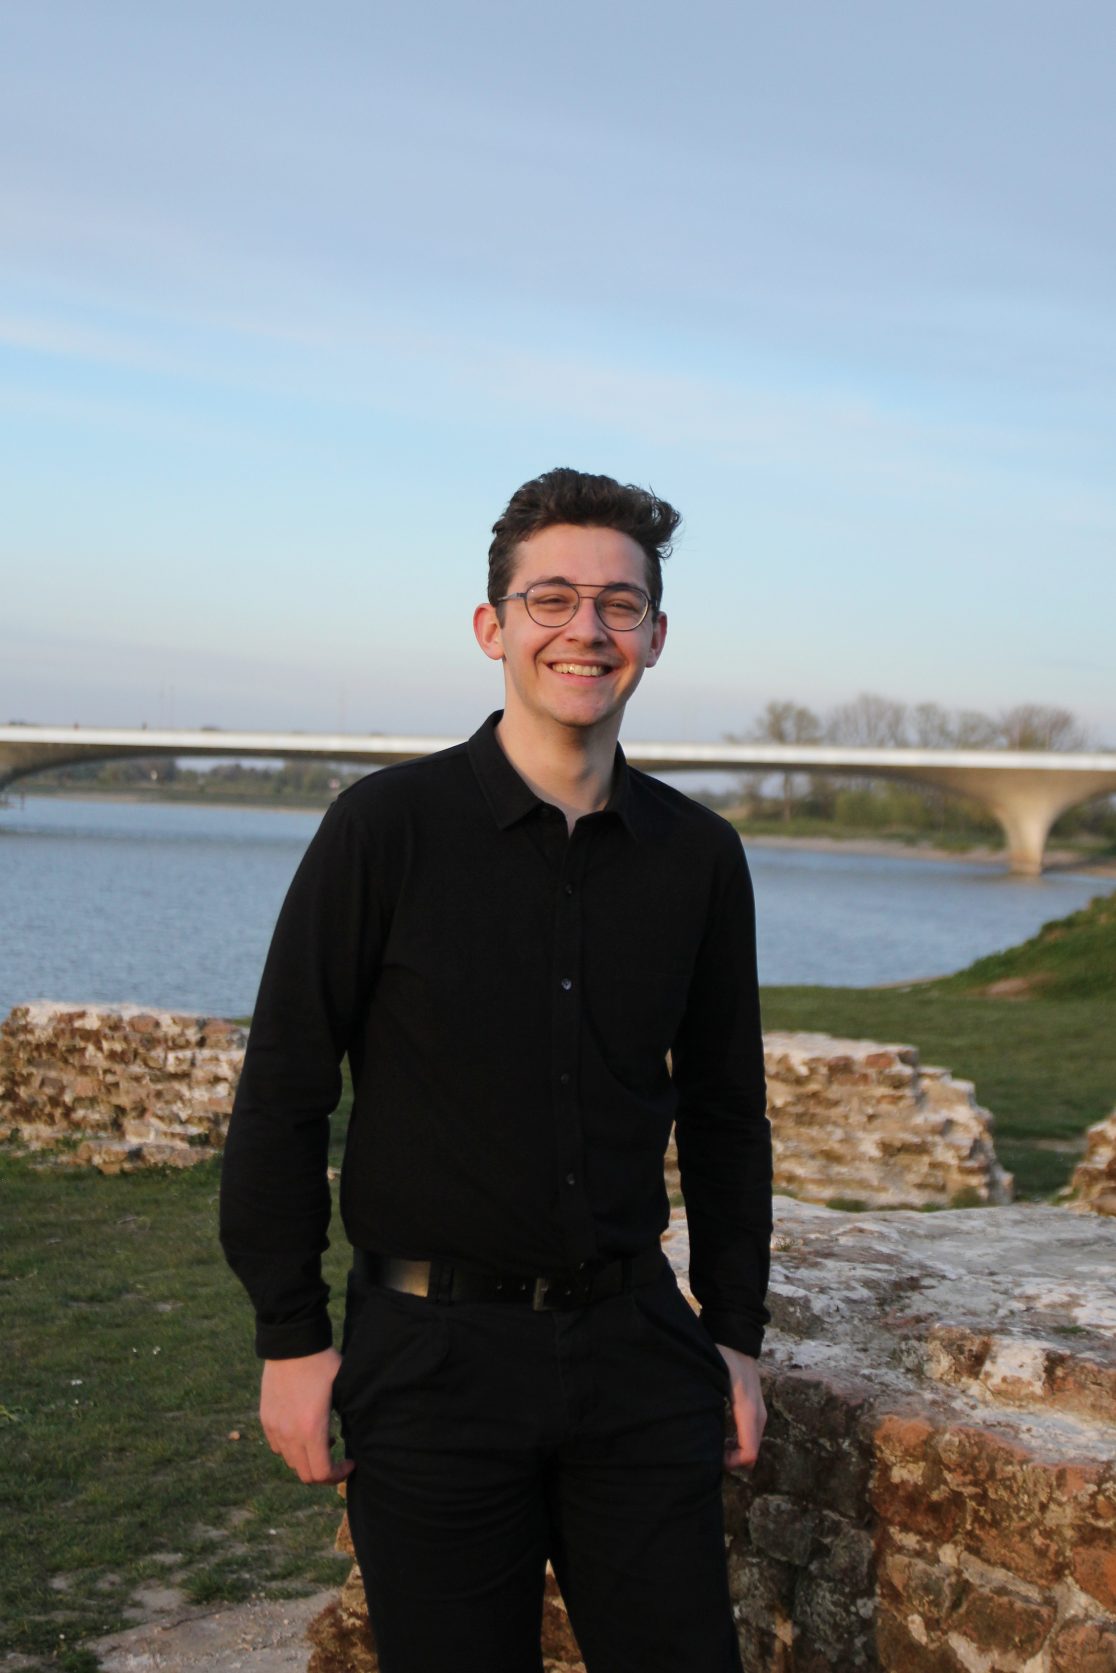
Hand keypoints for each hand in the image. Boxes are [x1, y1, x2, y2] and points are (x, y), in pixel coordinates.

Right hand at [260, 1348, 354, 1484]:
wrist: (292, 1344)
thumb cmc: (323, 1364)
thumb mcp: (343, 1391)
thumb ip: (348, 1418)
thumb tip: (358, 1435)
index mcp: (312, 1430)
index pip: (321, 1474)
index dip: (338, 1475)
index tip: (351, 1461)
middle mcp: (290, 1434)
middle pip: (305, 1474)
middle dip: (324, 1472)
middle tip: (337, 1458)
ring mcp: (275, 1428)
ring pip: (290, 1461)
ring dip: (307, 1459)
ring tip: (321, 1440)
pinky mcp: (266, 1419)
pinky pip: (278, 1447)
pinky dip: (291, 1448)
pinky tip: (302, 1430)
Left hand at [715, 1344, 765, 1469]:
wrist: (736, 1339)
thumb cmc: (722, 1358)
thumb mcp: (712, 1381)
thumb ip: (706, 1404)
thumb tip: (696, 1429)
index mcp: (748, 1411)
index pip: (749, 1453)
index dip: (731, 1463)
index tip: (712, 1457)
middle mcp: (758, 1415)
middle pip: (751, 1453)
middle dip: (731, 1459)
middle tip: (709, 1453)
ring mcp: (760, 1412)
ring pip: (751, 1444)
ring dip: (734, 1450)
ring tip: (713, 1444)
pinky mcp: (756, 1408)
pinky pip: (751, 1435)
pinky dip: (738, 1441)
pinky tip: (721, 1435)